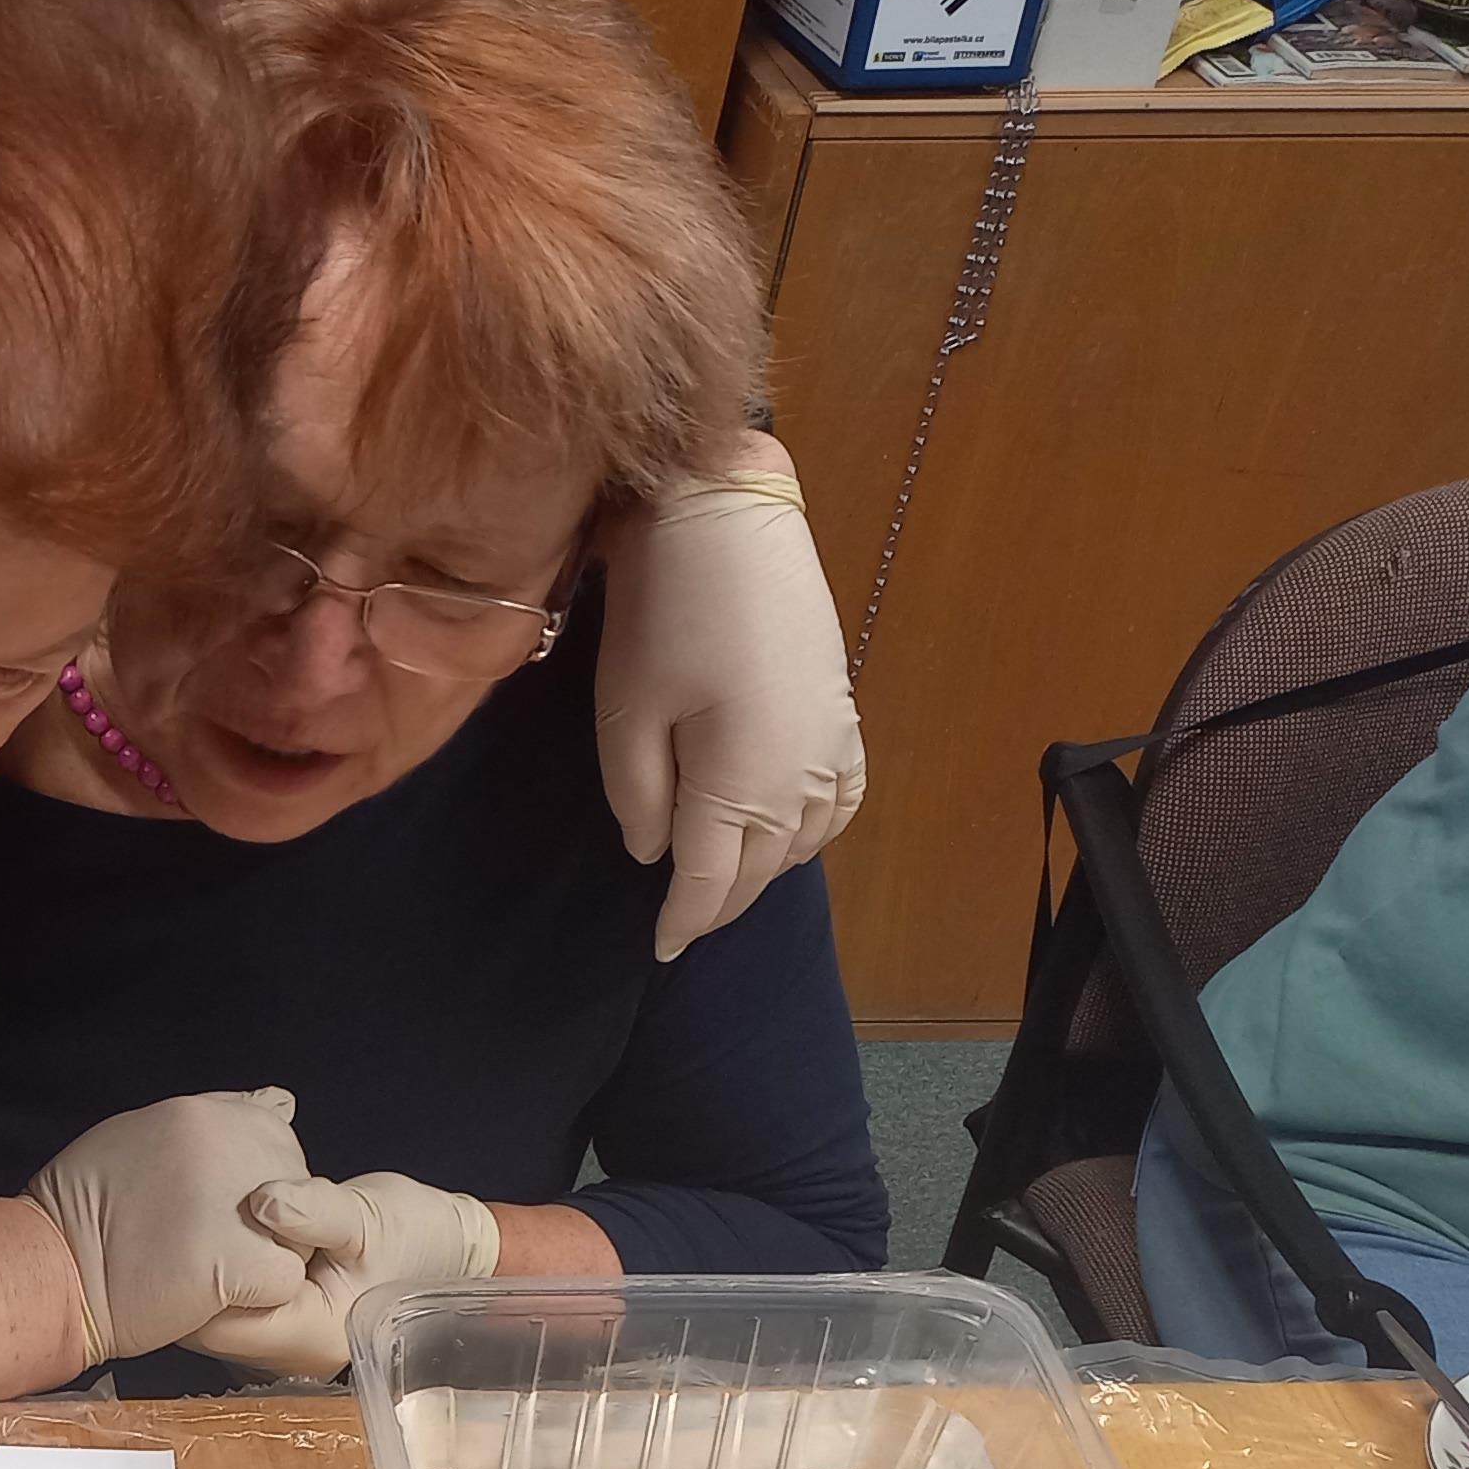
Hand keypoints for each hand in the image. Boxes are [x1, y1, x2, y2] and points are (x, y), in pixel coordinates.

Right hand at [23, 1089, 316, 1364]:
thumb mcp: (144, 1133)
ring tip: (199, 1264)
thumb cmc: (81, 1211)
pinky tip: (205, 1291)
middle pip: (295, 1188)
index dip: (252, 1180)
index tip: (206, 1205)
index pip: (276, 1138)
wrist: (52, 1268)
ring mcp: (242, 1199)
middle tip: (197, 1240)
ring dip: (259, 1259)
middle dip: (263, 1221)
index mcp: (210, 1113)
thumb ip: (216, 1123)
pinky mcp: (242, 1258)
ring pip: (296, 1238)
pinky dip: (252, 1299)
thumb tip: (278, 1102)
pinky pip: (284, 1281)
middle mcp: (234, 1143)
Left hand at [185, 1171, 504, 1381]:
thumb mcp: (369, 1217)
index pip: (219, 1325)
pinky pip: (233, 1306)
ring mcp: (283, 1345)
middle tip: (181, 1218)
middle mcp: (291, 1354)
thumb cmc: (414, 1238)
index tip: (184, 1229)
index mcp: (312, 1336)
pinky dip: (222, 1273)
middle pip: (207, 1326)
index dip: (192, 1281)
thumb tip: (263, 1202)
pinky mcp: (278, 1324)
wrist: (442, 1249)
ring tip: (199, 1222)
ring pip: (215, 1316)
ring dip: (205, 1275)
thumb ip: (316, 1211)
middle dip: (191, 1277)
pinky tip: (222, 1236)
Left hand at [593, 467, 865, 960]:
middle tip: (683, 925)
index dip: (682, 922)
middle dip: (720, 904)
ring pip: (803, 846)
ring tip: (723, 885)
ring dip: (764, 874)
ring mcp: (832, 750)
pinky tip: (788, 837)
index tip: (659, 949)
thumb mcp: (624, 714)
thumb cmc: (663, 613)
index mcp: (740, 790)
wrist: (730, 520)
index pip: (710, 885)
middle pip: (759, 873)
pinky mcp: (844, 716)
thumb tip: (653, 855)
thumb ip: (636, 799)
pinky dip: (814, 834)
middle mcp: (799, 785)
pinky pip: (842, 803)